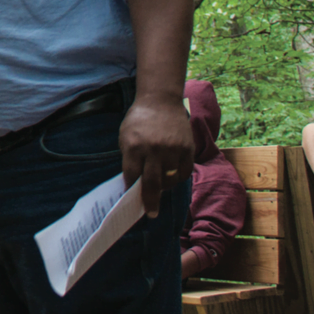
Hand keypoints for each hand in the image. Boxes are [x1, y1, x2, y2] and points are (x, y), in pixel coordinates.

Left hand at [119, 95, 193, 218]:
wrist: (160, 100)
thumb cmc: (139, 120)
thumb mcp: (126, 136)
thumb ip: (130, 158)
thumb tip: (134, 182)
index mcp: (134, 146)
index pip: (132, 175)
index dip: (131, 189)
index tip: (132, 199)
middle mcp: (154, 149)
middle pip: (152, 183)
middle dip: (150, 201)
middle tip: (151, 213)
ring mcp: (172, 149)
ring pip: (170, 179)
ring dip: (165, 187)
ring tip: (161, 188)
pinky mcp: (187, 148)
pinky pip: (184, 172)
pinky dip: (179, 178)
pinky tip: (173, 178)